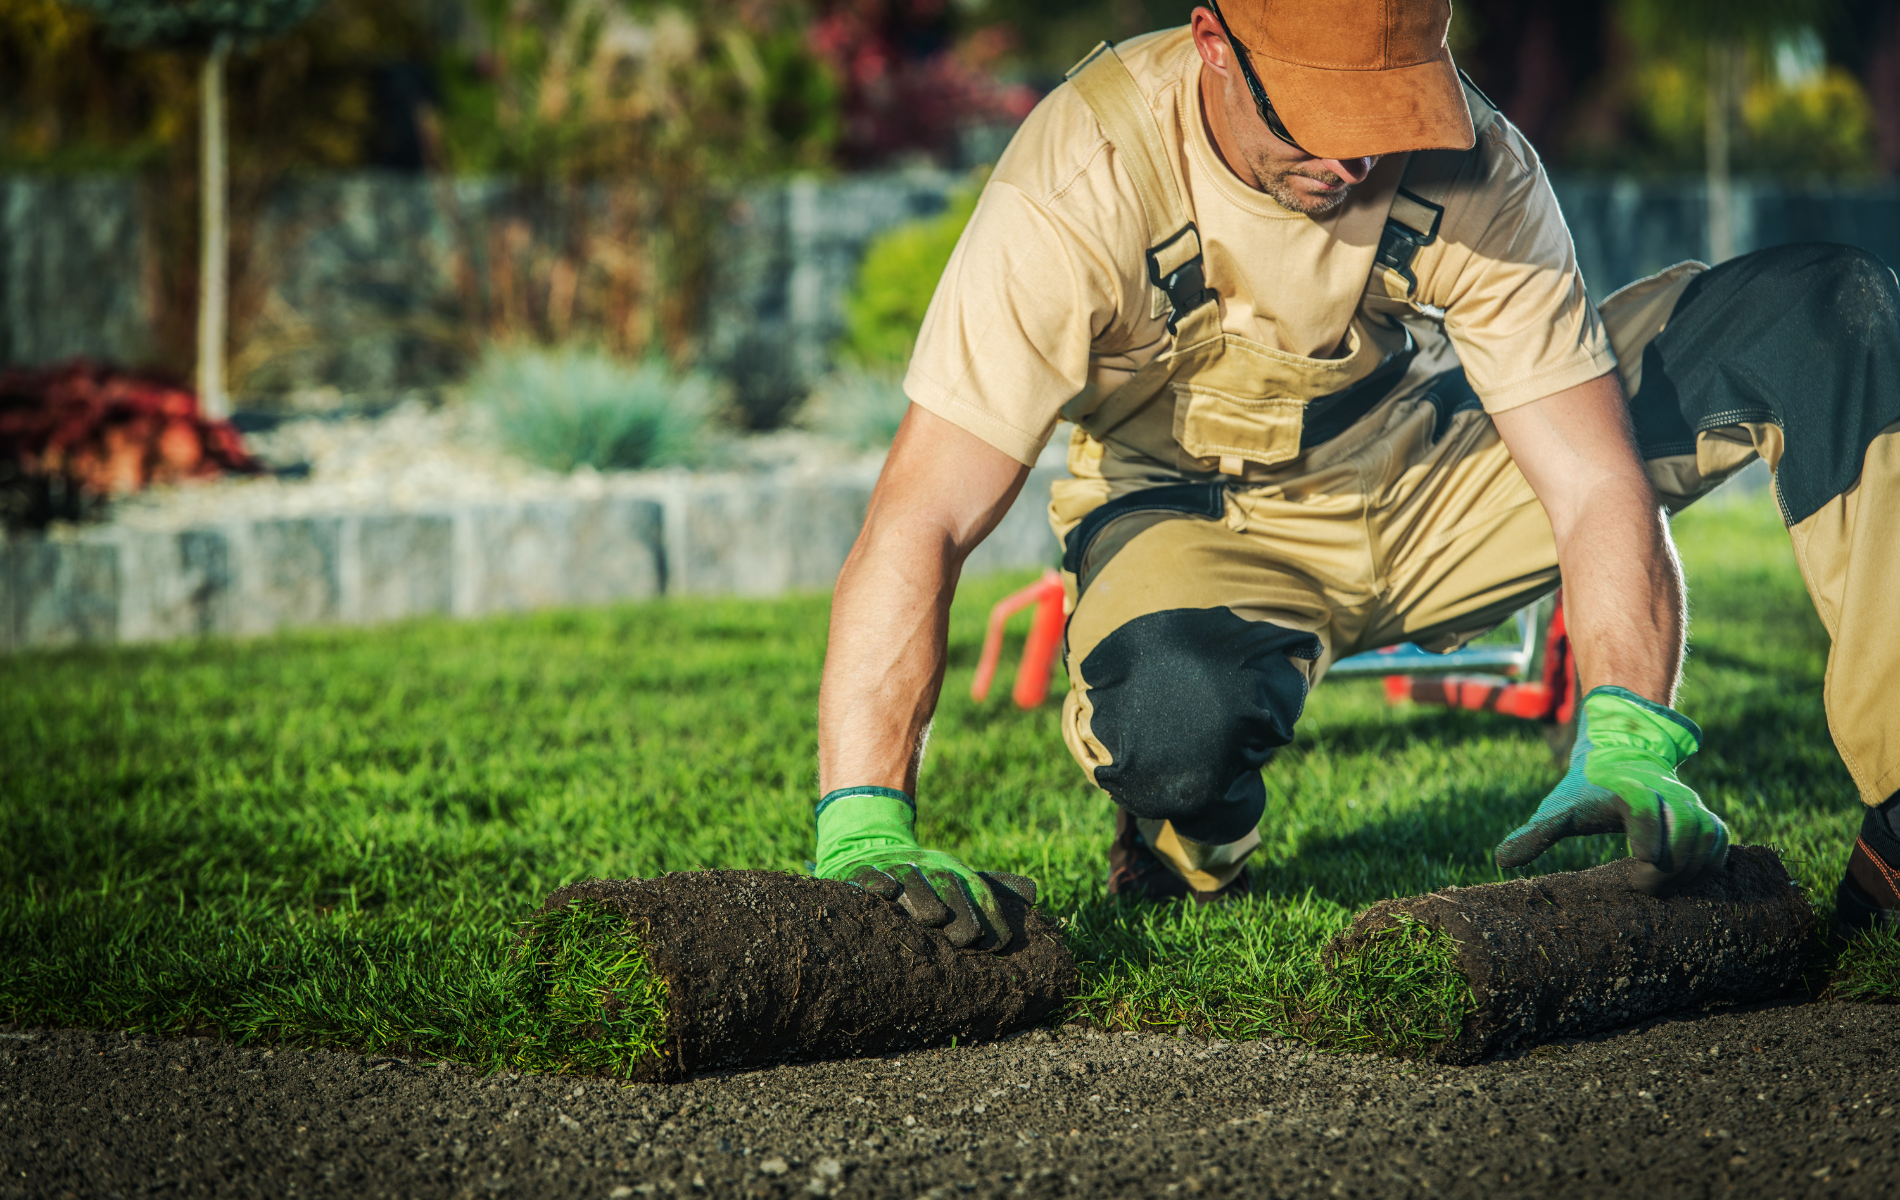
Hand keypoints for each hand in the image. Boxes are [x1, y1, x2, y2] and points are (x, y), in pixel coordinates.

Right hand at [813, 787, 1036, 948]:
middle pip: (945, 885)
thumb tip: (1034, 892)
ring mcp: (893, 867)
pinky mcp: (861, 871)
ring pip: (910, 879)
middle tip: (965, 939)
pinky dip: (877, 882)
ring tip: (933, 919)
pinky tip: (886, 893)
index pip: (976, 891)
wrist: (870, 847)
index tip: (997, 944)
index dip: (988, 915)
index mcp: (952, 870)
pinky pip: (869, 875)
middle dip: (958, 911)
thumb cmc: (924, 877)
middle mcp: (926, 865)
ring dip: (921, 897)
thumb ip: (993, 888)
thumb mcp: (957, 877)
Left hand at [1495, 686, 1728, 892]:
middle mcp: (1665, 793)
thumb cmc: (1585, 790)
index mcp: (1627, 789)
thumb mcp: (1558, 809)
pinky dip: (1709, 863)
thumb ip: (1534, 834)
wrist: (1621, 756)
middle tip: (1642, 886)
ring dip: (1690, 868)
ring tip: (1662, 887)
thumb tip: (1501, 860)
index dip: (1646, 837)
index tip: (1638, 864)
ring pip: (1707, 837)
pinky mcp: (1703, 815)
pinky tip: (1685, 880)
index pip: (1643, 808)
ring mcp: (1689, 803)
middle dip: (1667, 867)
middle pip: (1683, 830)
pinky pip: (1721, 840)